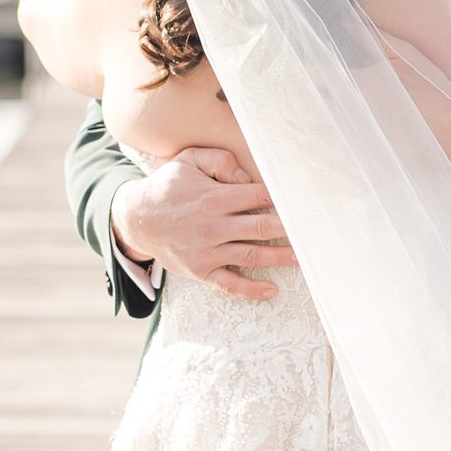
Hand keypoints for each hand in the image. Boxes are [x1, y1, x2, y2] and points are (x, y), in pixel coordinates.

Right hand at [111, 150, 293, 299]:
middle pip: (261, 227)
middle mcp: (213, 226)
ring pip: (252, 255)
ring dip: (281, 257)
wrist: (136, 220)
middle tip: (313, 230)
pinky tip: (272, 290)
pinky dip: (252, 289)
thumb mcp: (188, 161)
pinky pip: (230, 284)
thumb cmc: (168, 187)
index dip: (281, 198)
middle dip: (289, 229)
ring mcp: (208, 251)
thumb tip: (247, 176)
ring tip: (304, 258)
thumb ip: (220, 159)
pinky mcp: (202, 270)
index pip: (257, 197)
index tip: (302, 201)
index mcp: (214, 198)